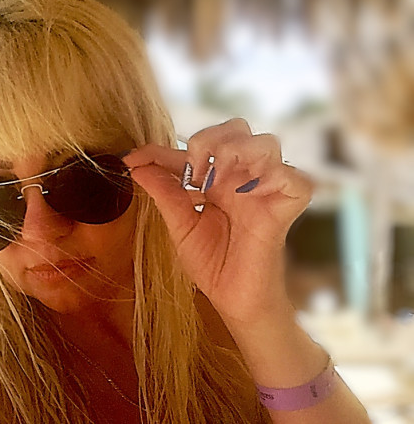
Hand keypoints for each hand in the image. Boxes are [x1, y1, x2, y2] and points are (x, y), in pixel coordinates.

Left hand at [122, 118, 314, 325]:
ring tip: (216, 180)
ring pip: (267, 143)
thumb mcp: (180, 225)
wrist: (233, 301)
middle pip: (238, 128)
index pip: (194, 148)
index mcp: (217, 179)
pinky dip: (275, 176)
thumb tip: (135, 166)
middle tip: (193, 172)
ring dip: (237, 151)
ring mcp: (265, 190)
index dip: (161, 149)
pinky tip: (248, 191)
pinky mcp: (286, 209)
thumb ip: (164, 193)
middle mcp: (242, 178)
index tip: (132, 160)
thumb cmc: (212, 264)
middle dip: (210, 139)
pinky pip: (297, 179)